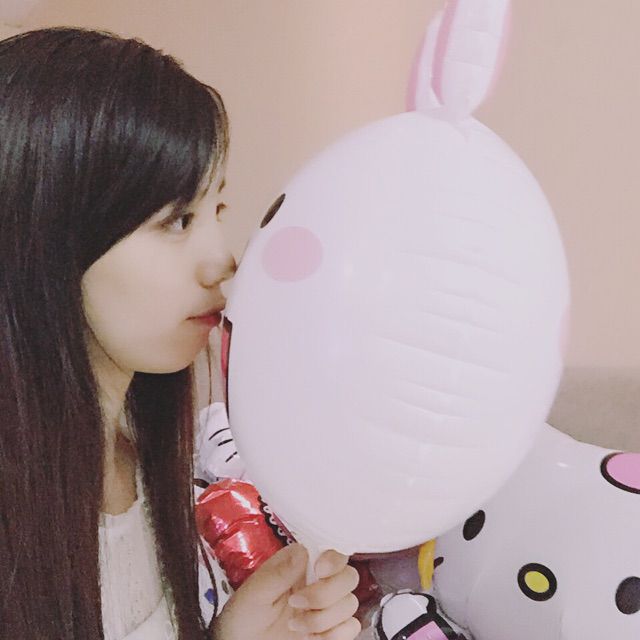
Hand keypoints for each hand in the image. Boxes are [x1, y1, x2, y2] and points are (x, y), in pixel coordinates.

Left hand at [212, 543, 360, 639]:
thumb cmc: (245, 614)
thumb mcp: (256, 592)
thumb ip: (279, 573)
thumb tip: (302, 552)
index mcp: (301, 563)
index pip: (333, 551)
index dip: (333, 559)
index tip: (319, 571)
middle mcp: (319, 581)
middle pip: (348, 577)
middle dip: (326, 594)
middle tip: (297, 603)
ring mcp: (327, 606)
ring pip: (350, 604)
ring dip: (323, 619)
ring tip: (294, 625)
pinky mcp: (331, 629)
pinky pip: (351, 627)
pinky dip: (334, 635)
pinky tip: (311, 637)